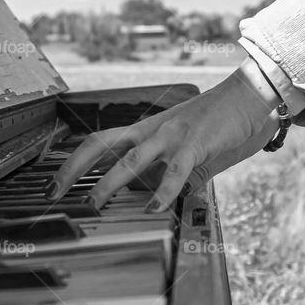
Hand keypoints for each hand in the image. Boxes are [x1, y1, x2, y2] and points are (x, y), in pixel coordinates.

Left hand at [48, 59, 283, 212]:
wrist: (252, 96)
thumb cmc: (222, 124)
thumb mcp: (187, 150)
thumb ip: (168, 173)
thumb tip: (153, 200)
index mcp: (147, 130)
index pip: (100, 143)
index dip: (73, 163)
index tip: (54, 184)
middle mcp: (152, 129)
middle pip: (100, 144)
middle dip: (73, 169)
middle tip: (52, 193)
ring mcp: (172, 134)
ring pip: (130, 159)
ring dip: (108, 182)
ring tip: (92, 203)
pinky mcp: (196, 143)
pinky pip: (175, 170)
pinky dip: (162, 191)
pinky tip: (153, 208)